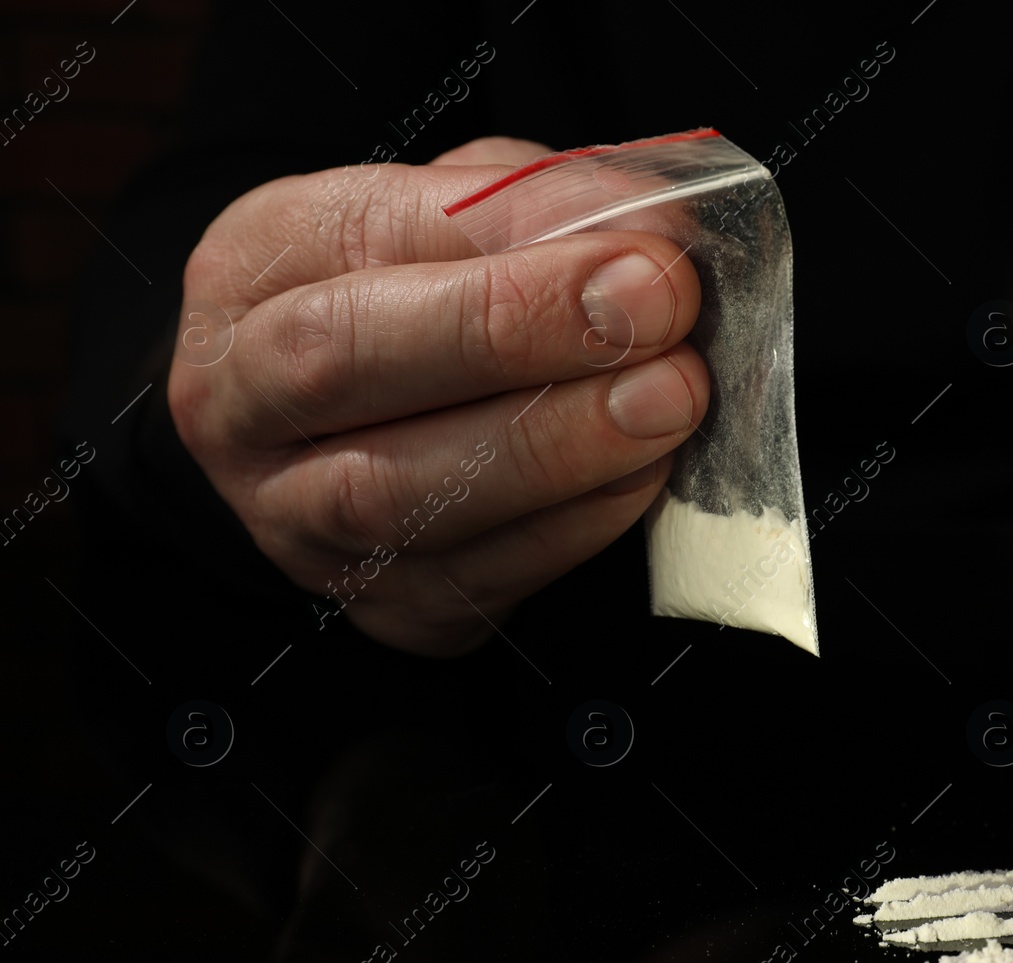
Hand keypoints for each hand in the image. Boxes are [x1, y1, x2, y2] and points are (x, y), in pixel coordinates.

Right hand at [168, 137, 706, 655]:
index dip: (512, 237)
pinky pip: (480, 575)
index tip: (639, 247)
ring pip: (404, 492)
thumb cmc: (421, 304)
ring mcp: (299, 519)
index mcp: (253, 269)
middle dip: (516, 332)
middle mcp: (245, 402)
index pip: (366, 235)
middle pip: (346, 361)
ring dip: (558, 444)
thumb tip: (650, 231)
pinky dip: (578, 521)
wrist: (362, 438)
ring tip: (669, 397)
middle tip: (654, 313)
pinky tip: (645, 470)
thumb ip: (539, 209)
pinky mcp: (384, 604)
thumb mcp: (463, 221)